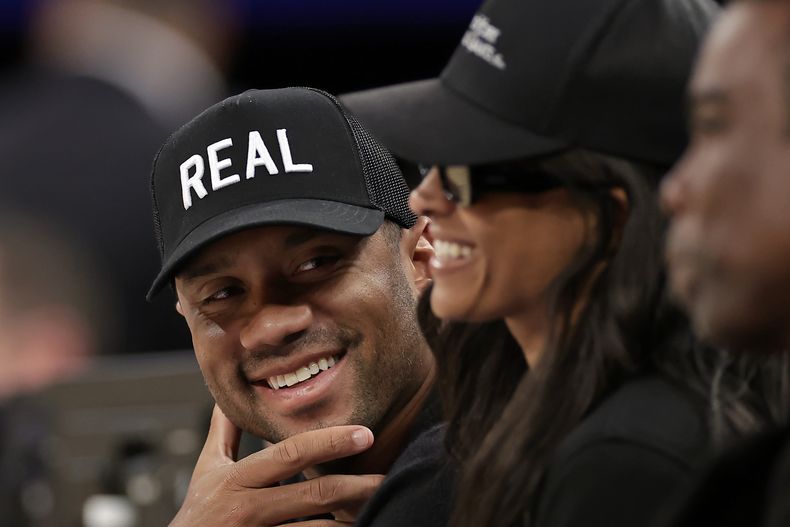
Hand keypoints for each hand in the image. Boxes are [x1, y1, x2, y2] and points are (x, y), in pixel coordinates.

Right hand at [170, 404, 382, 525]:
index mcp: (237, 479)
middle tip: (386, 476)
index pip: (290, 454)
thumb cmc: (198, 516)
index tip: (364, 433)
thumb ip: (224, 435)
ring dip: (350, 518)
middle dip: (356, 485)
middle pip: (314, 494)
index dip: (330, 441)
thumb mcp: (206, 472)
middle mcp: (247, 509)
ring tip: (378, 505)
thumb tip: (231, 398)